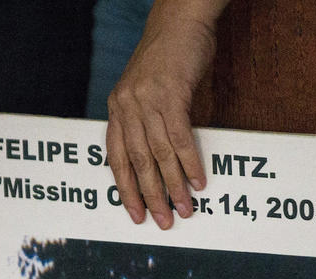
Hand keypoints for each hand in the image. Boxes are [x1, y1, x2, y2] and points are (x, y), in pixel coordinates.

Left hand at [105, 0, 228, 228]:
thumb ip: (147, 121)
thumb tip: (161, 160)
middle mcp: (126, 106)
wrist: (180, 20)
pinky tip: (199, 181)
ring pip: (159, 155)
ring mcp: (147, 101)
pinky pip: (180, 138)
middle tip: (164, 221)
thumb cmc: (167, 57)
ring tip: (185, 208)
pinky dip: (190, 163)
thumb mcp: (146, 90)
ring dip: (174, 186)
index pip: (116, 159)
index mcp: (117, 108)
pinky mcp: (170, 95)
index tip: (136, 214)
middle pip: (138, 162)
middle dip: (151, 196)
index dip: (126, 190)